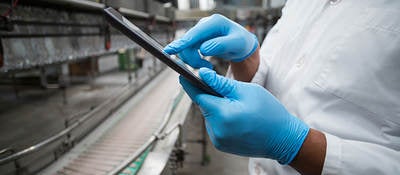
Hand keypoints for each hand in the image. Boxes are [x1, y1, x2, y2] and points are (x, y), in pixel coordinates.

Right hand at [164, 14, 257, 68]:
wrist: (242, 44)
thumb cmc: (241, 42)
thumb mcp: (237, 44)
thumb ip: (221, 45)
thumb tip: (203, 49)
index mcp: (215, 22)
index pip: (194, 34)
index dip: (182, 43)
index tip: (169, 51)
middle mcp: (205, 24)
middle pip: (188, 43)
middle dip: (193, 59)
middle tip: (207, 68)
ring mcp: (200, 32)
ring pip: (186, 49)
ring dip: (194, 61)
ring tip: (209, 67)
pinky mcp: (198, 39)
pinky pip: (189, 51)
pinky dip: (195, 60)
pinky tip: (205, 64)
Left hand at [179, 68, 309, 163]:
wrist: (283, 138)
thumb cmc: (269, 113)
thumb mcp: (247, 91)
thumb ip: (222, 83)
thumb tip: (203, 74)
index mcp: (222, 115)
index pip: (198, 96)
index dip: (190, 84)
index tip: (182, 75)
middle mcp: (216, 130)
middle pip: (204, 106)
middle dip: (211, 96)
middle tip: (227, 91)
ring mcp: (218, 140)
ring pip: (209, 116)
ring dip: (216, 108)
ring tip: (236, 106)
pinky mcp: (221, 145)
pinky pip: (215, 126)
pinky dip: (221, 119)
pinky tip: (236, 117)